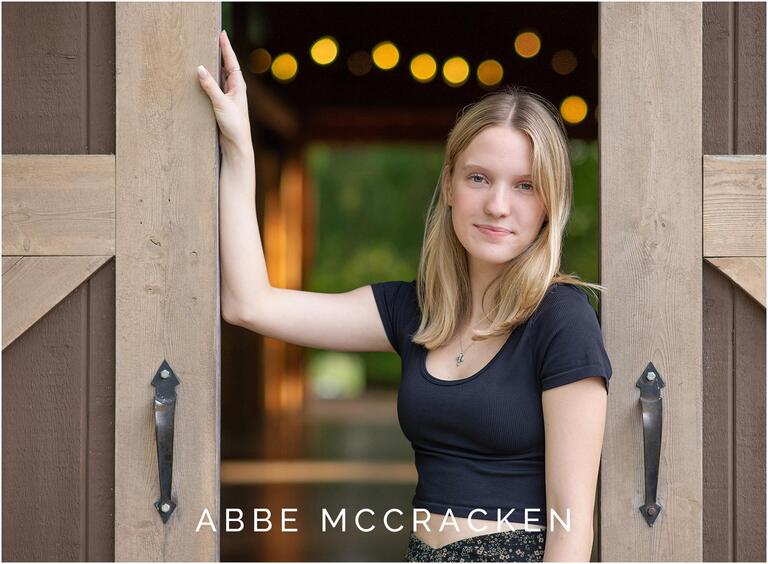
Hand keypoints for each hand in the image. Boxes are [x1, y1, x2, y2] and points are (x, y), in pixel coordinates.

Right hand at [197, 30, 251, 152]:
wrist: (236, 145)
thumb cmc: (234, 125)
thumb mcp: (221, 103)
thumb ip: (210, 86)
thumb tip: (200, 68)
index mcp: (238, 85)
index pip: (231, 61)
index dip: (226, 47)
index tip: (221, 33)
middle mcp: (234, 89)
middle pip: (225, 66)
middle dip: (219, 52)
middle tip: (211, 38)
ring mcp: (227, 96)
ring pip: (219, 77)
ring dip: (212, 66)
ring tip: (204, 52)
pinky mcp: (220, 105)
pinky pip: (213, 88)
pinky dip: (207, 80)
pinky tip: (200, 77)